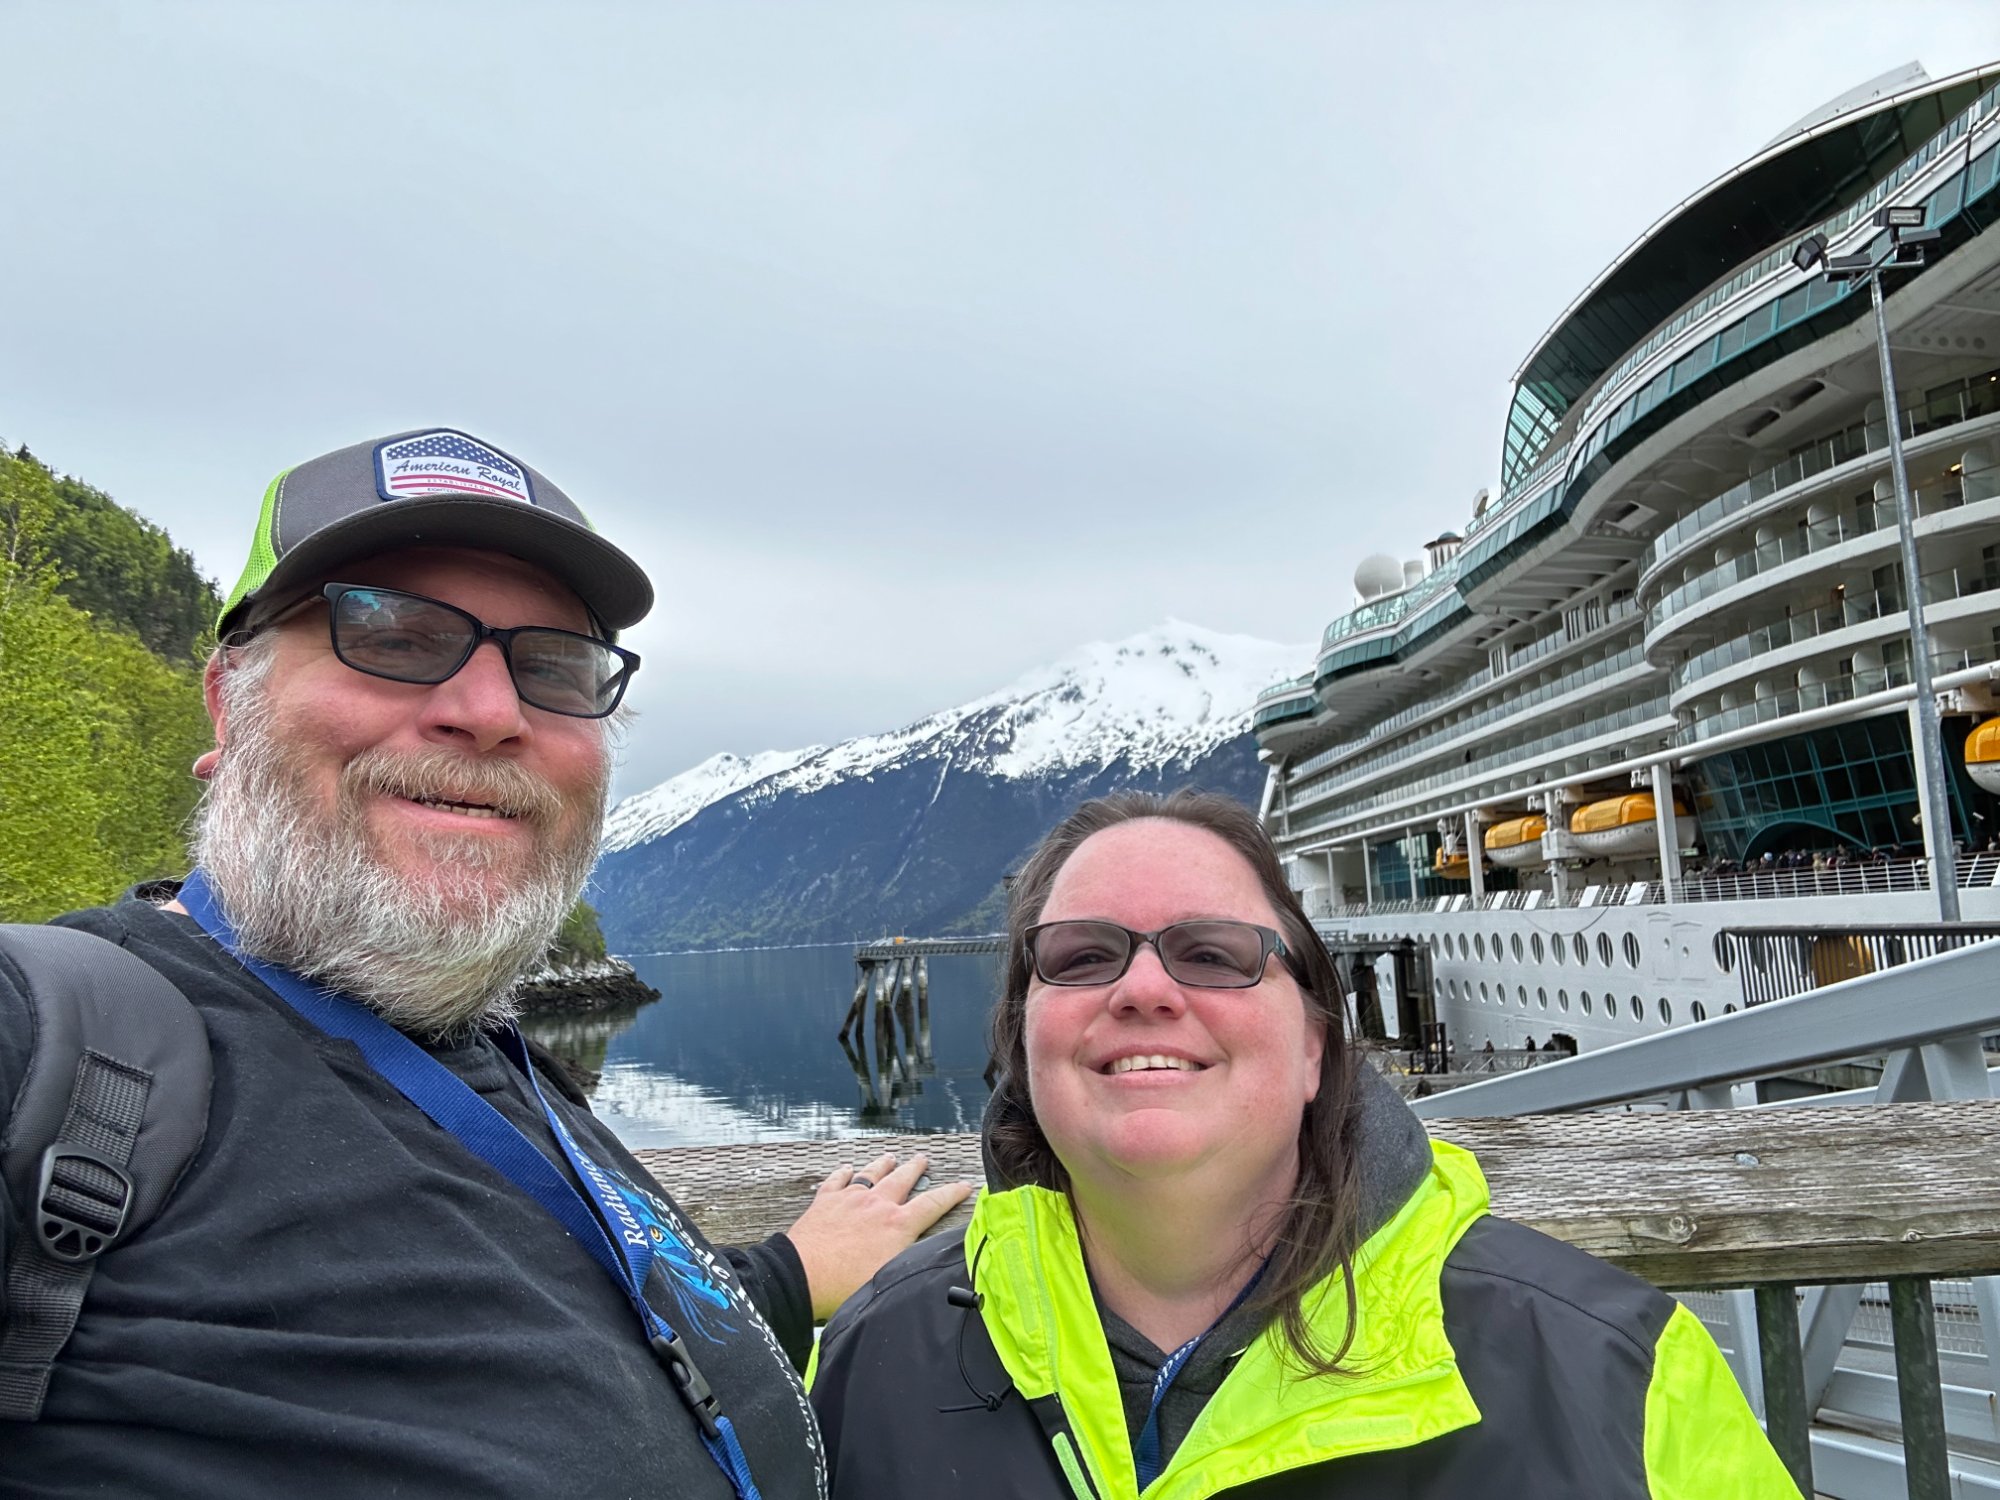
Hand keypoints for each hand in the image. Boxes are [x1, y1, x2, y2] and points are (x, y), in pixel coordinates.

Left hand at [784, 1151, 974, 1319]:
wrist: (803, 1275)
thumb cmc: (845, 1285)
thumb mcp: (888, 1279)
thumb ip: (910, 1266)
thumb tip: (929, 1266)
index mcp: (897, 1225)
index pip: (933, 1204)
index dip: (951, 1194)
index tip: (963, 1185)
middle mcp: (876, 1204)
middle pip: (902, 1179)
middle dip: (915, 1168)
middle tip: (923, 1159)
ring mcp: (849, 1199)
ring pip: (871, 1173)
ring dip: (883, 1165)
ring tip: (890, 1157)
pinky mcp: (825, 1201)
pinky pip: (837, 1180)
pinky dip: (843, 1172)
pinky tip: (846, 1168)